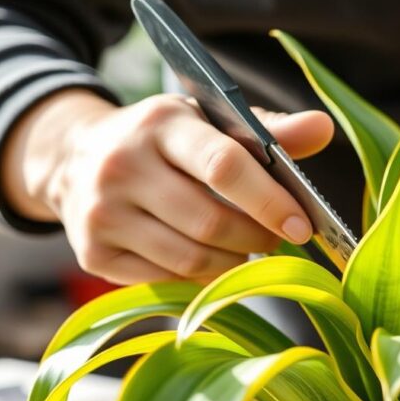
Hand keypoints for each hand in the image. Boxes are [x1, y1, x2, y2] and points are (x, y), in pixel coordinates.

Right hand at [1, 90, 332, 284]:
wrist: (74, 159)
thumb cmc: (164, 141)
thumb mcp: (208, 121)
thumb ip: (269, 129)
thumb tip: (324, 128)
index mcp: (161, 123)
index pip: (224, 165)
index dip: (269, 201)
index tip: (302, 226)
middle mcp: (122, 165)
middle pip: (210, 222)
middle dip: (257, 238)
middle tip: (277, 239)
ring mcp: (101, 213)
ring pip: (191, 258)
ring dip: (233, 263)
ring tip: (246, 249)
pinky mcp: (93, 253)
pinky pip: (167, 279)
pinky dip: (199, 277)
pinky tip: (209, 260)